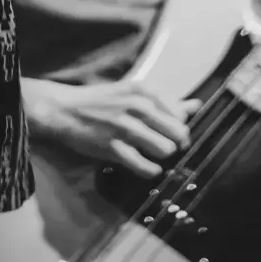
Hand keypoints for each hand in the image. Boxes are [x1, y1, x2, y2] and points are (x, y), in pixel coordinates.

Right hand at [24, 77, 199, 176]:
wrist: (64, 109)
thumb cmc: (102, 102)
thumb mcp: (134, 94)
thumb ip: (166, 101)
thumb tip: (196, 105)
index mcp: (144, 90)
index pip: (181, 114)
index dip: (178, 128)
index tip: (167, 132)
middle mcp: (137, 105)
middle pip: (179, 134)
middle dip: (174, 144)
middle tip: (161, 146)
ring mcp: (125, 126)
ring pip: (165, 150)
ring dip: (161, 157)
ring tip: (149, 154)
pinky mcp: (113, 147)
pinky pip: (145, 166)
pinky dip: (149, 170)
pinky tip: (143, 166)